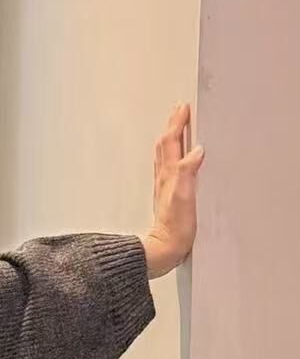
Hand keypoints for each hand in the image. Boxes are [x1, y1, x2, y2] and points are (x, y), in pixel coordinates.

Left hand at [142, 103, 204, 278]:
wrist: (163, 250)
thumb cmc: (174, 229)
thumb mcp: (184, 198)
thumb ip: (187, 173)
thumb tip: (195, 150)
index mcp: (169, 175)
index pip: (171, 143)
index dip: (177, 124)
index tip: (183, 108)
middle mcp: (164, 179)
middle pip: (165, 146)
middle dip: (173, 126)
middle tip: (180, 111)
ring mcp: (164, 188)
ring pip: (165, 156)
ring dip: (170, 139)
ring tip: (177, 128)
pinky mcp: (168, 197)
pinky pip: (168, 169)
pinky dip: (171, 156)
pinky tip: (176, 160)